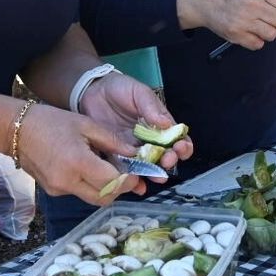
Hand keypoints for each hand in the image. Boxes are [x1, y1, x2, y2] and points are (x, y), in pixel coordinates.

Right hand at [13, 103, 153, 204]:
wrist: (16, 130)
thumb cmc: (52, 121)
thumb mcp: (86, 124)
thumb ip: (113, 140)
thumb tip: (134, 153)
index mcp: (78, 162)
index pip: (112, 182)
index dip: (129, 180)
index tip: (137, 172)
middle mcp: (68, 182)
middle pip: (104, 198)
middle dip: (120, 189)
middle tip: (128, 174)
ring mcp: (58, 189)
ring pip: (92, 198)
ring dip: (106, 189)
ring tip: (110, 170)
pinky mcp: (53, 191)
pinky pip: (79, 193)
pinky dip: (90, 185)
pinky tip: (90, 169)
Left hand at [79, 73, 194, 177]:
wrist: (92, 91)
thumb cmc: (119, 89)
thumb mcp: (138, 91)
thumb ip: (151, 106)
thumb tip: (167, 123)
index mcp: (159, 125)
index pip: (177, 139)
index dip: (183, 146)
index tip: (180, 147)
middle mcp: (149, 140)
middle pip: (165, 156)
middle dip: (170, 161)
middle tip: (167, 161)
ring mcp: (133, 150)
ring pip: (147, 167)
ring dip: (154, 174)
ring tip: (156, 177)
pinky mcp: (116, 156)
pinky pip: (126, 171)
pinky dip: (133, 181)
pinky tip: (137, 186)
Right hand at [178, 0, 275, 50]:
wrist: (201, 0)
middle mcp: (252, 5)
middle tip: (275, 20)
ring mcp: (243, 21)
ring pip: (272, 35)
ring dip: (270, 32)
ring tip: (261, 25)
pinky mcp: (235, 35)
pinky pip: (258, 44)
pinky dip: (257, 41)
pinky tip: (250, 32)